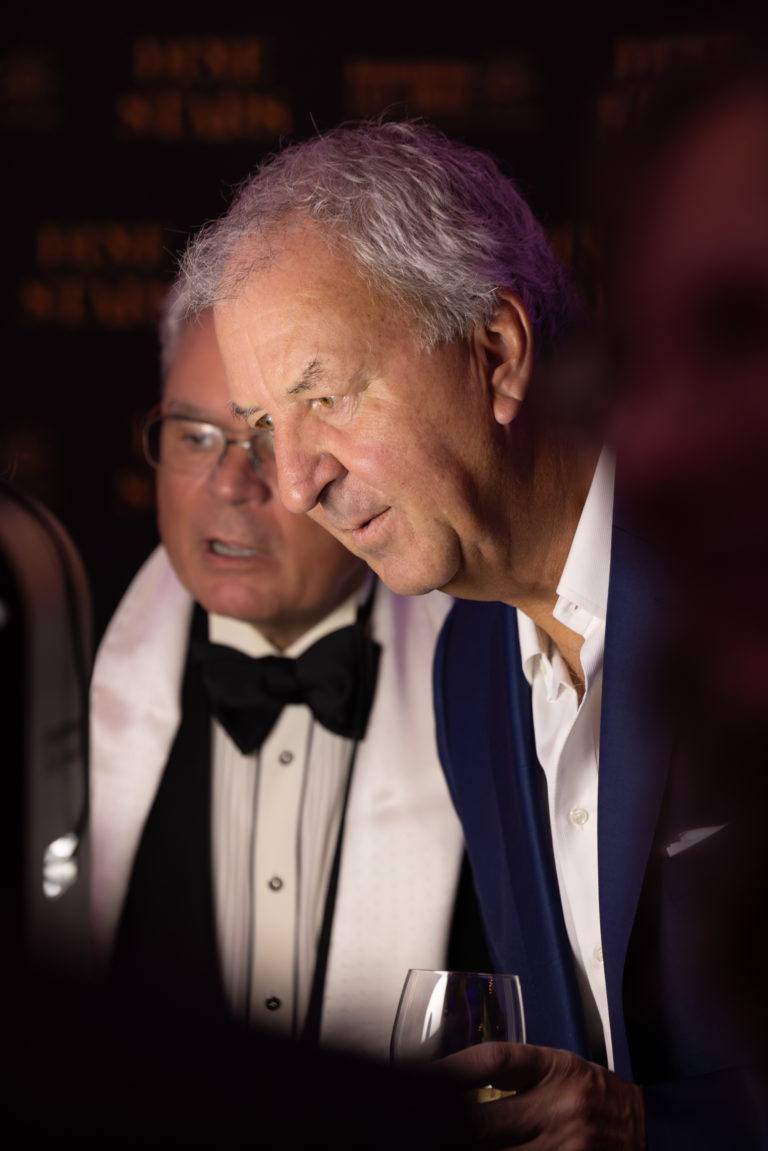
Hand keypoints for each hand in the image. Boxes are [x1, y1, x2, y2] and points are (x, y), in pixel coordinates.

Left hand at [438, 1041, 645, 1149]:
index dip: (453, 1069)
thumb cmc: (597, 1097)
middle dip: (451, 1129)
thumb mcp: (562, 1069)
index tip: (426, 1078)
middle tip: (420, 1127)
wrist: (652, 1131)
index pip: (494, 1061)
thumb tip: (458, 1086)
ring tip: (438, 1142)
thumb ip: (518, 1076)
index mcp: (556, 1068)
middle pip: (483, 1123)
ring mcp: (567, 1149)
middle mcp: (561, 1108)